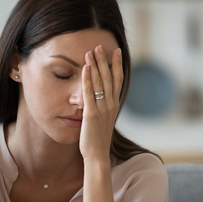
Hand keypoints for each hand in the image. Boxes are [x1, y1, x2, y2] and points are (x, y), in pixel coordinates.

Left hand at [79, 45, 122, 161]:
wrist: (97, 155)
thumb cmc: (98, 140)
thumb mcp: (104, 121)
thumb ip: (104, 109)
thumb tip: (102, 100)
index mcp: (114, 105)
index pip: (117, 80)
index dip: (117, 65)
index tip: (115, 51)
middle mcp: (110, 105)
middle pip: (109, 77)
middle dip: (104, 60)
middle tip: (100, 46)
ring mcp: (102, 109)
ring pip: (99, 82)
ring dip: (95, 65)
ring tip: (90, 51)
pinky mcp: (91, 114)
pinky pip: (89, 93)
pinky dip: (87, 79)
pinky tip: (85, 68)